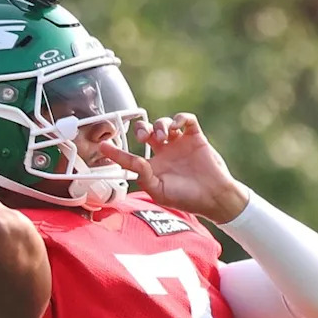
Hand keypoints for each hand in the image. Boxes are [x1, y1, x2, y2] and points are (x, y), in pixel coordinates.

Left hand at [100, 113, 248, 223]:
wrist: (214, 197)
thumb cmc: (187, 198)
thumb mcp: (160, 192)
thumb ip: (144, 177)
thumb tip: (133, 162)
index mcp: (153, 166)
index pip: (130, 156)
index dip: (115, 151)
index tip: (103, 146)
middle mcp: (164, 152)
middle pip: (146, 130)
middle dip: (141, 128)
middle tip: (144, 137)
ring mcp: (180, 143)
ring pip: (164, 122)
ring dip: (160, 125)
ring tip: (163, 137)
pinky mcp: (196, 137)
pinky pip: (186, 119)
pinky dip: (180, 118)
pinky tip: (177, 127)